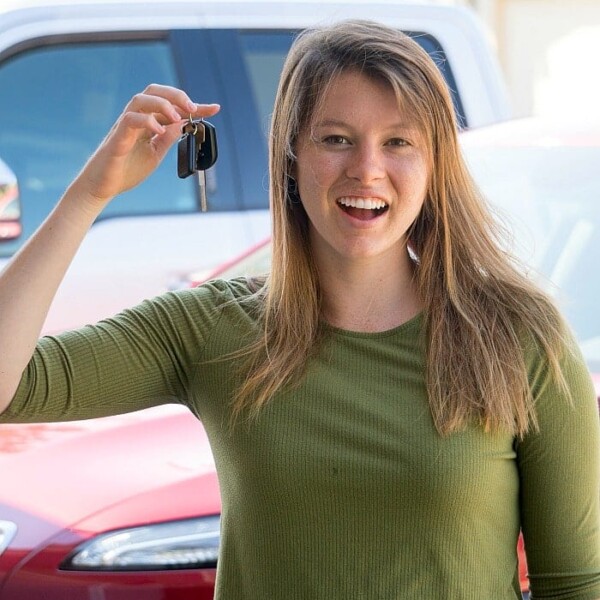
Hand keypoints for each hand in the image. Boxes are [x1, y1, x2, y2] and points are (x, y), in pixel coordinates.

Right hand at [72, 84, 219, 207]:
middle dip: (177, 95)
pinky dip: (147, 121)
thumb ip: (169, 137)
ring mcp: (125, 126)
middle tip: (194, 107)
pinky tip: (159, 131)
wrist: (103, 187)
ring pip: (141, 99)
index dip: (194, 105)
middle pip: (154, 91)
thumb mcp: (156, 152)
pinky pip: (129, 120)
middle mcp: (136, 119)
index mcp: (147, 122)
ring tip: (177, 118)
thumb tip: (185, 124)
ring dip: (162, 104)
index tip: (214, 108)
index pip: (172, 106)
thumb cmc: (126, 169)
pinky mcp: (117, 138)